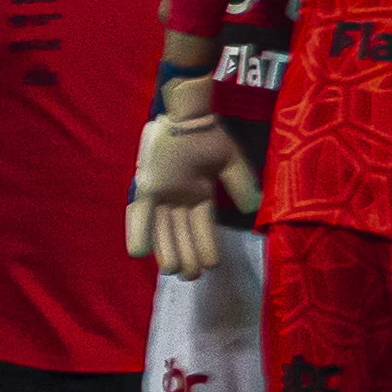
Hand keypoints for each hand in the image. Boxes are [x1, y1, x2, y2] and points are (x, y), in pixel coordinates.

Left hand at [124, 76, 259, 279]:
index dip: (207, 246)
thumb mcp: (229, 161)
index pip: (204, 227)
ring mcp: (161, 195)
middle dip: (187, 255)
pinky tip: (139, 252)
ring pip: (163, 229)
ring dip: (166, 250)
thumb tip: (252, 209)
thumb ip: (240, 184)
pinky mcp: (146, 187)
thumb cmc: (207, 136)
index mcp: (200, 195)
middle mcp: (180, 199)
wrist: (186, 115)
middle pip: (182, 233)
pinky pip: (139, 214)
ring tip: (172, 271)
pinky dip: (138, 231)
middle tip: (191, 276)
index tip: (212, 265)